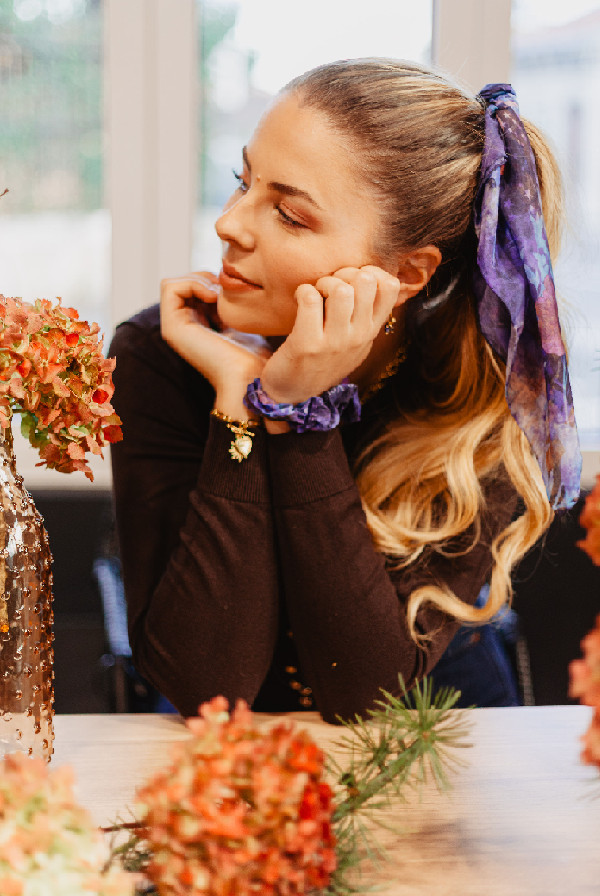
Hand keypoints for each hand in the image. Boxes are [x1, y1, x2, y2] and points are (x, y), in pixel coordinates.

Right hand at [160, 272, 269, 417]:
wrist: (248, 378)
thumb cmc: (253, 357)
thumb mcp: (243, 324)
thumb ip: (231, 307)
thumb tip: (229, 285)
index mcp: (198, 326)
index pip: (194, 288)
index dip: (211, 281)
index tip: (232, 294)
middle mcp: (182, 327)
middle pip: (183, 283)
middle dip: (204, 278)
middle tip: (225, 291)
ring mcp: (174, 328)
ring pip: (174, 283)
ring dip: (199, 279)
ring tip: (219, 294)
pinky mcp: (171, 327)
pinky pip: (170, 287)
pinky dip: (192, 283)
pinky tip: (213, 296)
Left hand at [260, 266, 401, 403]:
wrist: (293, 393)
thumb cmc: (323, 360)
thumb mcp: (355, 342)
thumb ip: (366, 315)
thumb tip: (373, 277)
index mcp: (371, 331)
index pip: (390, 286)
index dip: (370, 272)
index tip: (352, 281)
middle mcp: (358, 337)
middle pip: (365, 281)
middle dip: (344, 274)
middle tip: (329, 287)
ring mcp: (334, 342)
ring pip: (340, 289)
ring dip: (323, 282)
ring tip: (315, 294)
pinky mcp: (307, 344)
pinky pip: (310, 298)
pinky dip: (303, 291)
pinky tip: (300, 300)